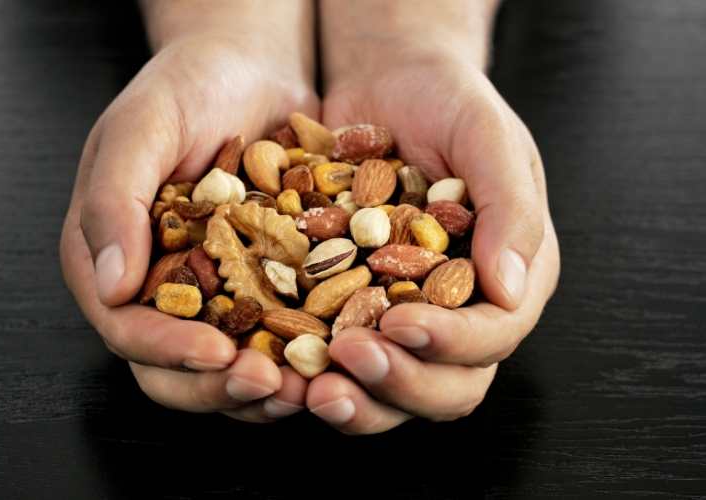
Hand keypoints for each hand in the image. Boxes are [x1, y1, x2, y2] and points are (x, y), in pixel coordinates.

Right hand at [60, 10, 317, 421]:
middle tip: (271, 384)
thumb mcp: (139, 130)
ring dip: (267, 387)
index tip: (219, 353)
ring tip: (311, 386)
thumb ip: (113, 201)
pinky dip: (302, 352)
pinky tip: (335, 355)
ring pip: (231, 365)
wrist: (248, 68)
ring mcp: (215, 291)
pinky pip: (279, 333)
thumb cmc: (184, 88)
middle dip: (221, 386)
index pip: (128, 328)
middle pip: (176, 367)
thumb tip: (110, 284)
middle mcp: (161, 287)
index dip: (170, 350)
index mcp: (115, 259)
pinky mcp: (264, 285)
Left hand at [307, 33, 559, 431]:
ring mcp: (403, 313)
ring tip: (315, 388)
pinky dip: (314, 372)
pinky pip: (337, 356)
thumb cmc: (446, 100)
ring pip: (392, 389)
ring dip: (358, 400)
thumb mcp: (487, 136)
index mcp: (507, 275)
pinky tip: (284, 367)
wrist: (385, 81)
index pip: (494, 334)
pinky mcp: (351, 307)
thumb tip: (512, 290)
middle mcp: (460, 308)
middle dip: (401, 383)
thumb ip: (511, 208)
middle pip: (447, 384)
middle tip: (352, 358)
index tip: (401, 323)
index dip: (452, 342)